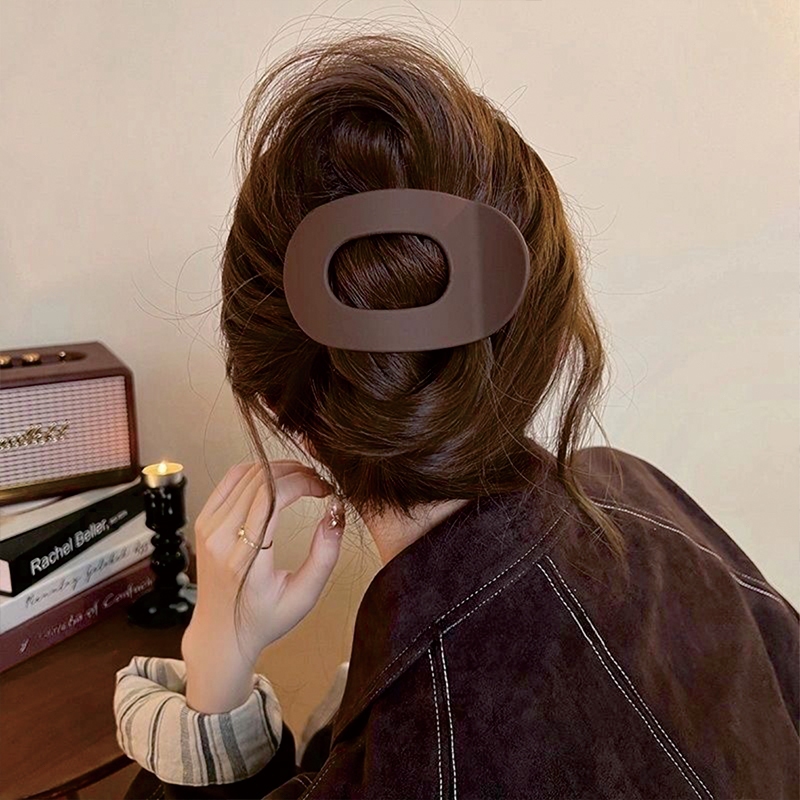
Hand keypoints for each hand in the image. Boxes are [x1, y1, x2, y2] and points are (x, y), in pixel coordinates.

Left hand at [183, 460, 344, 666]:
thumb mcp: (305, 595)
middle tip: (317, 481)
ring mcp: (208, 528)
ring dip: (277, 469)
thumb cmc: (264, 619)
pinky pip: (230, 481)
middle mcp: (221, 538)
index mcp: (245, 558)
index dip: (303, 482)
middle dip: (295, 472)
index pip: (272, 497)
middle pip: (260, 480)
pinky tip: (275, 479)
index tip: (324, 488)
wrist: (220, 634)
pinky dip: (256, 472)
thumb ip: (325, 554)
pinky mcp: (204, 522)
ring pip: (245, 474)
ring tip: (301, 479)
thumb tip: (335, 513)